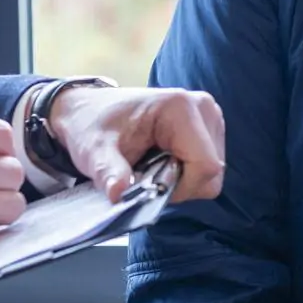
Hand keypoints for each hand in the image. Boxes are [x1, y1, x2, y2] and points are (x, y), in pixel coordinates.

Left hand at [49, 85, 226, 202]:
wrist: (90, 110)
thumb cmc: (93, 125)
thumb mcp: (94, 151)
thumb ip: (109, 172)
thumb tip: (118, 194)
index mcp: (181, 108)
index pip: (206, 166)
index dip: (181, 188)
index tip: (148, 185)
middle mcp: (203, 108)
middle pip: (212, 172)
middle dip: (180, 185)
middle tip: (146, 175)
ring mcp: (209, 118)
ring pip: (212, 173)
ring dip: (182, 180)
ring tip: (152, 165)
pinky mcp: (208, 128)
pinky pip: (207, 167)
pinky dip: (185, 173)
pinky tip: (162, 161)